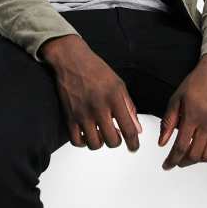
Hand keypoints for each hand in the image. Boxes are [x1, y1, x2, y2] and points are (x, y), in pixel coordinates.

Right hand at [42, 35, 142, 151]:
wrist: (71, 60)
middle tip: (116, 135)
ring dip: (101, 142)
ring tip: (101, 133)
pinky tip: (87, 135)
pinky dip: (84, 143)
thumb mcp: (119, 85)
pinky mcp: (69, 116)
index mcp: (114, 98)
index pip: (128, 129)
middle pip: (112, 141)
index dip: (134, 143)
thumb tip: (137, 128)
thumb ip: (129, 107)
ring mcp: (83, 113)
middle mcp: (99, 108)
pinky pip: (76, 141)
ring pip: (95, 144)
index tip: (134, 147)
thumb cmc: (95, 69)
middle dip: (117, 141)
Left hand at [158, 53, 206, 169]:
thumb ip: (168, 122)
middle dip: (182, 162)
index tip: (167, 165)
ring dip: (195, 160)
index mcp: (193, 117)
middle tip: (175, 161)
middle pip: (194, 155)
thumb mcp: (175, 100)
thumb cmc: (195, 84)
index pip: (181, 146)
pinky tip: (202, 151)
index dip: (172, 159)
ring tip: (186, 156)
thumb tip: (161, 142)